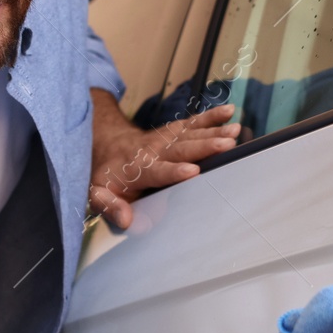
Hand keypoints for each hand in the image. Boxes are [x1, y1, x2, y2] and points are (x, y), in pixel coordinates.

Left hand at [87, 90, 243, 229]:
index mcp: (137, 169)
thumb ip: (110, 207)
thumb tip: (127, 220)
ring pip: (190, 134)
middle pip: (181, 148)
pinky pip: (193, 123)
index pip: (157, 171)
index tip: (192, 171)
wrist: (106, 146)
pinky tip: (229, 112)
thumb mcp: (97, 194)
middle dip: (204, 146)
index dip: (173, 171)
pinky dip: (211, 117)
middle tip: (226, 144)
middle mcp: (154, 151)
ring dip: (213, 132)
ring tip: (235, 132)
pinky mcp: (174, 132)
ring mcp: (165, 139)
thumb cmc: (106, 176)